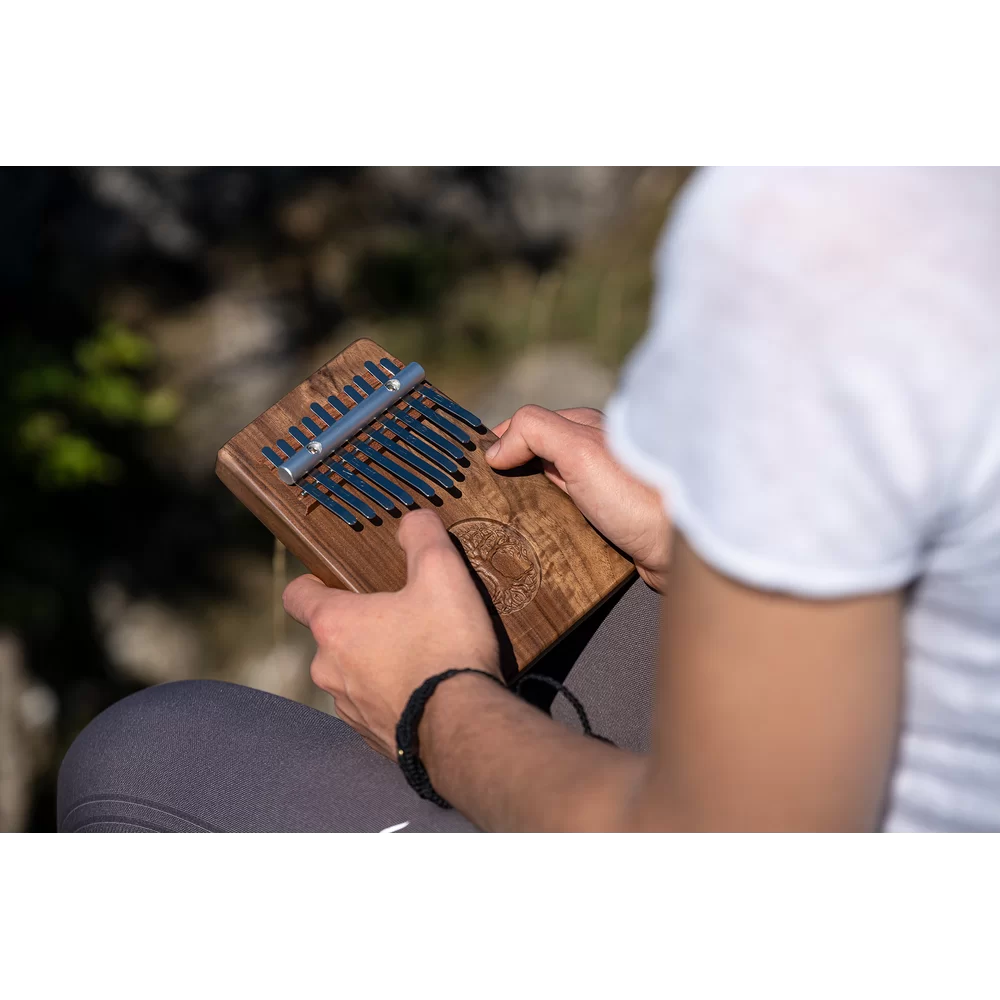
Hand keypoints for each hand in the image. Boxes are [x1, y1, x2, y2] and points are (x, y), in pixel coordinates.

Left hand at [282, 509, 501, 756]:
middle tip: (403, 617)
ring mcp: (348, 707)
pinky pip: (376, 706)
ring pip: (354, 673)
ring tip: (422, 655)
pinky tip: (427, 689)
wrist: (463, 728)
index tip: (331, 580)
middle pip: (334, 636)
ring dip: (378, 663)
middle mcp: (329, 669)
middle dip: (363, 625)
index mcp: (336, 625)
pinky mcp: (372, 737)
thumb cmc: (445, 647)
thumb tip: (412, 521)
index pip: (298, 596)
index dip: (312, 583)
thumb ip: (423, 537)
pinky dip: (394, 696)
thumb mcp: (442, 574)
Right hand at [486, 406, 670, 591]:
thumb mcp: (580, 449)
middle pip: (532, 461)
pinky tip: (533, 544)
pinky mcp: (604, 525)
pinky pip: (561, 523)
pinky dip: (544, 531)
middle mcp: (592, 457)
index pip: (527, 428)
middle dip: (506, 478)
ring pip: (544, 494)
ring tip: (501, 527)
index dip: (498, 443)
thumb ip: (535, 432)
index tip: (473, 469)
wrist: (682, 549)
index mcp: (586, 430)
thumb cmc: (636, 496)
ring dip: (524, 509)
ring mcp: (597, 491)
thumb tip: (495, 451)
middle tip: (481, 503)